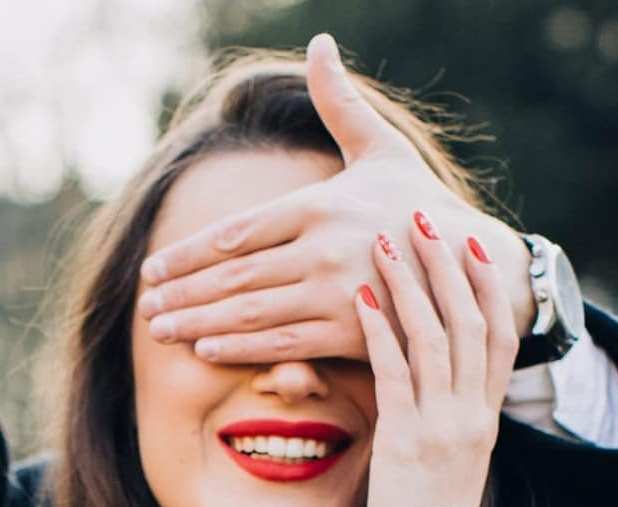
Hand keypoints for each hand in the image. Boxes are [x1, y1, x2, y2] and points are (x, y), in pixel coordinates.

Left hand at [136, 33, 535, 365]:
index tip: (153, 269)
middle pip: (233, 274)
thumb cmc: (419, 205)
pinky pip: (283, 343)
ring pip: (250, 311)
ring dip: (198, 322)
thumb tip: (320, 45)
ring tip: (159, 330)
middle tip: (144, 306)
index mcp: (320, 203)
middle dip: (183, 292)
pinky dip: (241, 348)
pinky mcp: (350, 331)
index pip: (236, 232)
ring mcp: (335, 291)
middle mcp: (322, 248)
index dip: (189, 253)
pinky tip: (205, 350)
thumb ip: (340, 105)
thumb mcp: (381, 149)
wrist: (472, 265)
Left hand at [355, 209, 516, 506]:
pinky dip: (381, 333)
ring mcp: (442, 424)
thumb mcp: (447, 460)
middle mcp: (471, 413)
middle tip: (428, 216)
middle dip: (449, 266)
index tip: (473, 241)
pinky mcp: (406, 439)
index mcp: (486, 415)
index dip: (489, 284)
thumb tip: (427, 379)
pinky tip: (364, 299)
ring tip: (389, 240)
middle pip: (471, 321)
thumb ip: (444, 416)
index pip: (499, 335)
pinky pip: (396, 374)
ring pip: (436, 338)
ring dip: (412, 284)